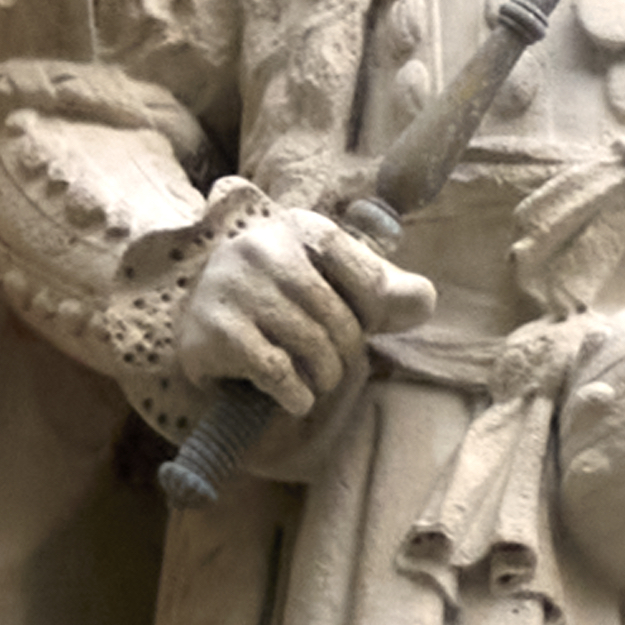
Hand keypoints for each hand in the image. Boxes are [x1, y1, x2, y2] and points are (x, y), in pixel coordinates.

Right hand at [172, 202, 434, 433]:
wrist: (200, 323)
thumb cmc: (282, 302)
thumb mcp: (334, 282)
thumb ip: (387, 290)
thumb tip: (424, 303)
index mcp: (299, 227)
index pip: (366, 277)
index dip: (373, 314)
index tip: (359, 327)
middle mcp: (261, 249)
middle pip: (338, 318)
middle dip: (346, 354)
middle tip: (334, 366)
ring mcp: (232, 288)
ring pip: (311, 347)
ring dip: (324, 379)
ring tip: (316, 382)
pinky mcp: (214, 332)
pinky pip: (278, 373)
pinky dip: (296, 395)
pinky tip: (294, 397)